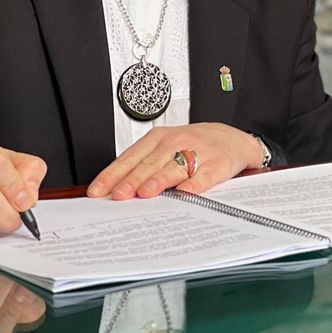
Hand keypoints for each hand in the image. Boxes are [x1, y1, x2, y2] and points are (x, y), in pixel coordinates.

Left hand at [87, 123, 266, 199]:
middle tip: (119, 195)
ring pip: (176, 166)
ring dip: (160, 180)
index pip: (130, 157)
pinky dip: (195, 184)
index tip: (98, 191)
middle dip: (133, 179)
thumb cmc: (194, 146)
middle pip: (151, 162)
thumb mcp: (165, 149)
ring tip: (146, 193)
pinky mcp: (219, 163)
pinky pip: (206, 175)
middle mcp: (177, 141)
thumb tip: (112, 191)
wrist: (233, 139)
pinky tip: (185, 192)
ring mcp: (199, 151)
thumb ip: (141, 167)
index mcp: (159, 138)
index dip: (113, 175)